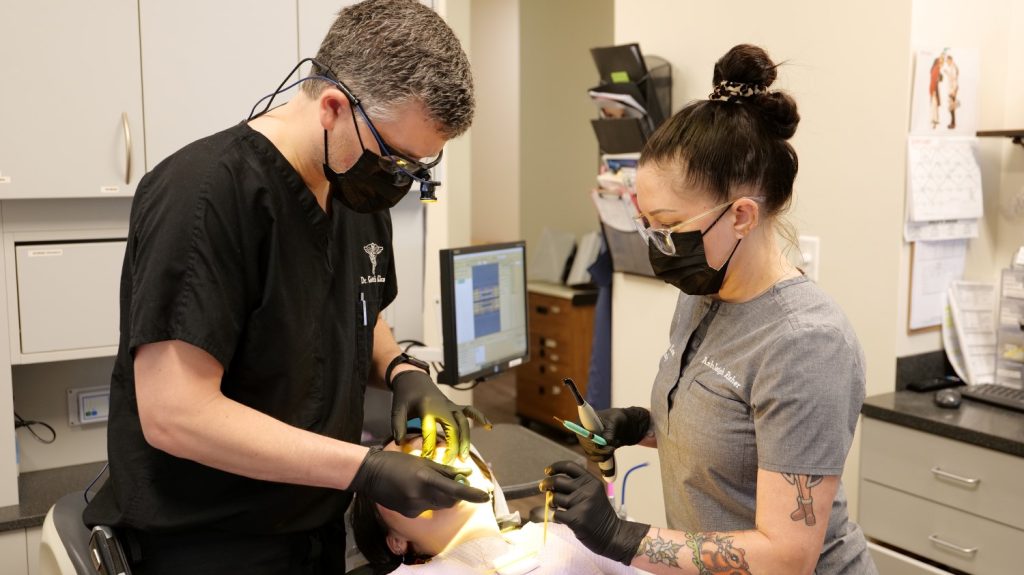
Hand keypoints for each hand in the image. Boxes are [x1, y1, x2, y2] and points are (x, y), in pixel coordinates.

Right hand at [350, 446, 490, 517]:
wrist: (371, 473)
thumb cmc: (398, 462)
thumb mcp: (422, 461)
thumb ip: (445, 470)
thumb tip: (466, 473)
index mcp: (426, 478)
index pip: (455, 490)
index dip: (472, 494)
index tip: (485, 496)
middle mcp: (421, 495)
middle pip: (450, 501)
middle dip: (456, 495)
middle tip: (455, 483)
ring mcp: (414, 507)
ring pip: (439, 506)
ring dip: (442, 497)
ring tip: (430, 484)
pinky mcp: (408, 514)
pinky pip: (426, 509)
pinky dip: (428, 501)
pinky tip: (416, 491)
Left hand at [390, 370, 490, 462]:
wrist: (413, 378)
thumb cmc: (405, 396)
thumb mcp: (397, 409)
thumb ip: (398, 426)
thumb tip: (400, 444)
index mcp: (427, 407)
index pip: (430, 430)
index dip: (429, 445)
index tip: (427, 459)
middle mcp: (442, 406)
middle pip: (452, 428)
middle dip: (453, 446)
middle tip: (450, 463)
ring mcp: (451, 405)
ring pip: (463, 423)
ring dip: (465, 439)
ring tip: (464, 456)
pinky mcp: (454, 405)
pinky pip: (469, 411)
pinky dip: (480, 418)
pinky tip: (489, 427)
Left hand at [541, 460, 649, 564]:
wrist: (612, 535)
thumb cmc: (598, 515)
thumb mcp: (594, 493)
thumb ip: (577, 486)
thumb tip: (551, 483)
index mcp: (591, 481)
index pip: (570, 466)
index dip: (556, 467)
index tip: (547, 471)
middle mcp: (587, 490)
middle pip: (558, 481)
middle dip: (547, 484)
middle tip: (543, 487)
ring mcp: (582, 504)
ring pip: (555, 498)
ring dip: (553, 503)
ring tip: (559, 507)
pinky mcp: (576, 518)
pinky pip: (556, 514)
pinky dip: (557, 517)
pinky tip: (565, 519)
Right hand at [577, 406, 650, 463]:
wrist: (622, 426)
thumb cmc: (616, 418)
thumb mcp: (614, 421)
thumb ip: (609, 431)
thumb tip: (606, 442)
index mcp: (584, 422)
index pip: (580, 431)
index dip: (584, 436)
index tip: (592, 436)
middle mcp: (583, 434)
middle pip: (586, 446)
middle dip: (599, 449)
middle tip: (611, 448)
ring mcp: (588, 444)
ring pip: (592, 454)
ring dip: (605, 452)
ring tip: (616, 442)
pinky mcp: (594, 451)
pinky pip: (597, 458)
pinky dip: (606, 456)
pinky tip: (613, 446)